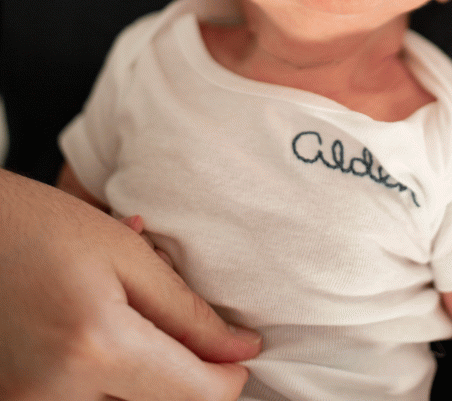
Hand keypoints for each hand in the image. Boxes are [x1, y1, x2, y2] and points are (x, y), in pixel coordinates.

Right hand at [0, 169, 260, 399]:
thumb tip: (241, 350)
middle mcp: (56, 394)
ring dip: (145, 386)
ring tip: (139, 333)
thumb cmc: (48, 228)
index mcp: (96, 346)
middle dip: (188, 382)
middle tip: (199, 344)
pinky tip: (107, 347)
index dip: (227, 379)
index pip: (190, 394)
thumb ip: (187, 312)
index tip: (242, 356)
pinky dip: (108, 385)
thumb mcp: (128, 255)